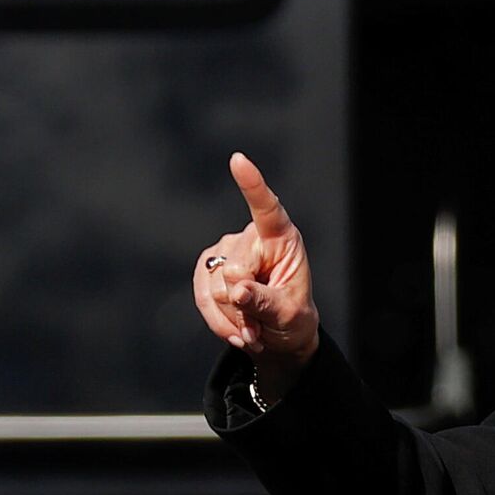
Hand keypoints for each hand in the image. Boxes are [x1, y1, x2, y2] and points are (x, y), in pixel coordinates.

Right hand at [193, 152, 320, 395]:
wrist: (277, 335)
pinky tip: (237, 331)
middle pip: (234, 267)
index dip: (252, 185)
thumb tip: (236, 289)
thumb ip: (265, 301)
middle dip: (244, 303)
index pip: (266, 208)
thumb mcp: (289, 314)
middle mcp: (251, 238)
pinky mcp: (207, 268)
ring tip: (253, 329)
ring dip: (233, 317)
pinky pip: (202, 296)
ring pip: (215, 286)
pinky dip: (217, 320)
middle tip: (261, 322)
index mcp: (281, 238)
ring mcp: (225, 251)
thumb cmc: (291, 317)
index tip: (238, 159)